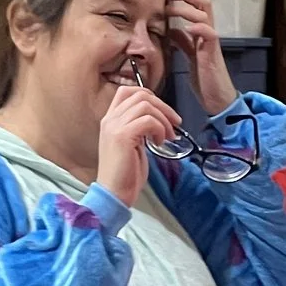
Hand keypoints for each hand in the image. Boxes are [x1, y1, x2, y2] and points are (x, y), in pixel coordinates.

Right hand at [96, 80, 181, 204]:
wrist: (114, 193)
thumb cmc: (125, 174)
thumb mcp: (133, 145)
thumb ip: (140, 129)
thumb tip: (158, 119)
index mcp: (110, 120)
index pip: (126, 91)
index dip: (148, 95)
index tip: (163, 111)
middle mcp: (110, 120)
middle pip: (139, 95)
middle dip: (163, 106)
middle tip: (175, 123)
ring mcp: (114, 126)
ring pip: (145, 105)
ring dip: (163, 119)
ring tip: (167, 137)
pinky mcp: (122, 136)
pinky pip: (148, 120)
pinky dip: (159, 129)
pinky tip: (158, 143)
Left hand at [166, 0, 237, 118]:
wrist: (218, 100)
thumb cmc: (205, 79)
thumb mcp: (190, 56)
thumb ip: (183, 42)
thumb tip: (172, 30)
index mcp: (202, 34)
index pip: (197, 6)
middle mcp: (208, 34)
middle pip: (204, 4)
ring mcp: (211, 44)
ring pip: (205, 15)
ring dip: (186, 9)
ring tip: (171, 8)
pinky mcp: (212, 55)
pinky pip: (210, 35)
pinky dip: (199, 28)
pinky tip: (186, 27)